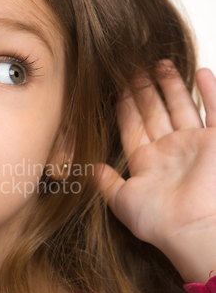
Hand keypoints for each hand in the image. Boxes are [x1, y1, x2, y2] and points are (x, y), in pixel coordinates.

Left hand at [97, 60, 215, 283]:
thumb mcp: (120, 200)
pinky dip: (210, 91)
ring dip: (171, 84)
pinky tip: (200, 71)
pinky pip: (215, 110)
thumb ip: (105, 182)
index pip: (132, 125)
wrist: (192, 229)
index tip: (116, 85)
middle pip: (154, 111)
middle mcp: (169, 149)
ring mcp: (194, 144)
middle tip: (134, 66)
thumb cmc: (156, 219)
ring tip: (160, 62)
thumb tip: (90, 167)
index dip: (124, 105)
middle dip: (144, 89)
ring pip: (180, 105)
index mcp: (146, 160)